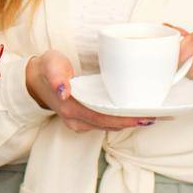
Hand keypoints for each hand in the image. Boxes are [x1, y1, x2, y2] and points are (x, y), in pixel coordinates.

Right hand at [25, 50, 154, 131]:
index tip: (144, 115)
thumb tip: (64, 89)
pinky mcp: (83, 119)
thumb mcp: (50, 65)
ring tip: (151, 115)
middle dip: (133, 121)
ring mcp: (79, 122)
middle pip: (110, 125)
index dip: (125, 118)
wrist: (35, 79)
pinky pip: (105, 123)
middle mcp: (76, 120)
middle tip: (156, 115)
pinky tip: (133, 114)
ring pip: (108, 126)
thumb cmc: (47, 68)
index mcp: (71, 108)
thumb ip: (56, 76)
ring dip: (128, 122)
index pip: (103, 117)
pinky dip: (120, 119)